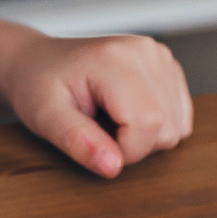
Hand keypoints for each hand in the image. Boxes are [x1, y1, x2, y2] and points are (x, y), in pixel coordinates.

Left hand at [1, 33, 193, 177]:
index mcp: (113, 59)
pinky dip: (155, 125)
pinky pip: (179, 116)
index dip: (125, 151)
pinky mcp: (167, 65)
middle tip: (96, 127)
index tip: (94, 143)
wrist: (37, 61)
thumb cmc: (37, 87)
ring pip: (176, 126)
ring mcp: (159, 56)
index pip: (148, 123)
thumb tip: (113, 166)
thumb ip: (78, 142)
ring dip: (143, 135)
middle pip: (166, 128)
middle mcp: (144, 51)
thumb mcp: (45, 118)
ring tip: (108, 116)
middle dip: (132, 144)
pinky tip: (125, 111)